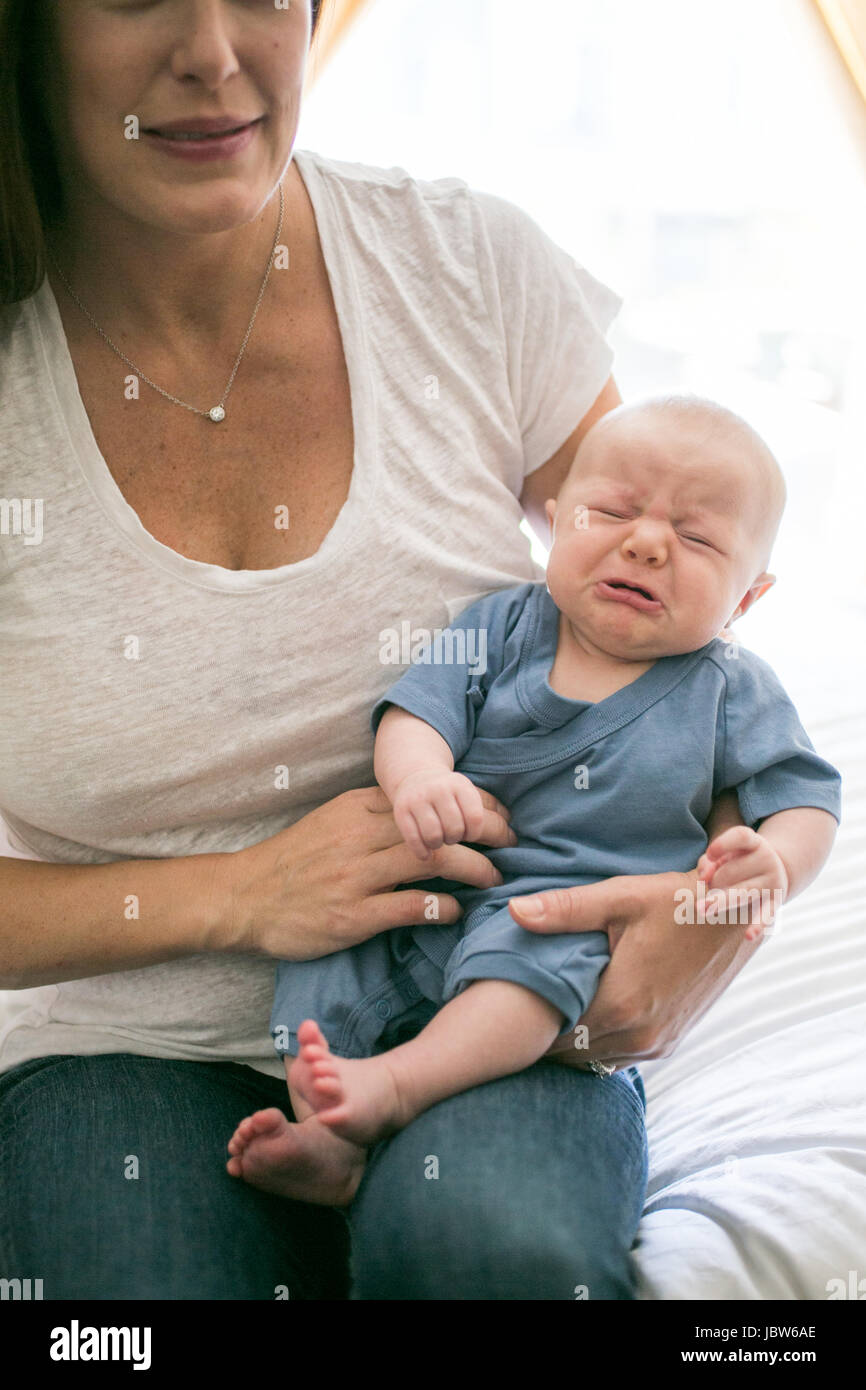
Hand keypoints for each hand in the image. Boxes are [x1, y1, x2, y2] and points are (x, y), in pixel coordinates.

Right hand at [215, 785, 514, 961]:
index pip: (426, 796)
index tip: (497, 809)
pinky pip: (411, 906)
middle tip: (513, 840)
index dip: (469, 800)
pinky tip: (460, 910)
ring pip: (433, 859)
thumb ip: (372, 816)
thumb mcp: (330, 822)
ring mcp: (356, 876)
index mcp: (356, 809)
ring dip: (474, 867)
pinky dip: (443, 906)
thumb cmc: (290, 863)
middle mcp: (359, 836)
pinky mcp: (352, 915)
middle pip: (438, 824)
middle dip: (484, 829)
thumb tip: (422, 813)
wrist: (242, 897)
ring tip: (496, 876)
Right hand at [392, 769, 488, 859]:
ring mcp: (417, 799)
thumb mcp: (467, 794)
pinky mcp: (401, 810)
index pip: (475, 819)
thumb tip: (513, 839)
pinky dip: (422, 851)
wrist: (415, 775)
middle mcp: (438, 789)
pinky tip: (425, 853)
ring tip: (439, 840)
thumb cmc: (449, 794)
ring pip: (434, 837)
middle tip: (451, 836)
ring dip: (438, 844)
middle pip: (454, 830)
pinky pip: (414, 840)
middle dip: (455, 838)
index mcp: (460, 785)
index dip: (474, 833)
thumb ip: (487, 813)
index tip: (470, 834)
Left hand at [507, 869, 761, 1069]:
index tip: (501, 1005)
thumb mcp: (621, 897)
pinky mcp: (671, 1041)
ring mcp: (659, 1043)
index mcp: (622, 1003)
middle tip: (515, 1012)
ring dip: (571, 1043)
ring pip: (595, 1060)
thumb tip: (514, 910)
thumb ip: (564, 909)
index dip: (525, 1024)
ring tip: (546, 1014)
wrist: (738, 913)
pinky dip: (598, 1044)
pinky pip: (621, 1058)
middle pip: (571, 1053)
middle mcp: (640, 1035)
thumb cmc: (677, 900)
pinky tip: (583, 1017)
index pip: (554, 1035)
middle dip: (543, 1036)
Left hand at [697, 826, 788, 940]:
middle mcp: (767, 860)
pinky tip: (749, 936)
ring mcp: (772, 882)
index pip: (741, 837)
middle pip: (732, 871)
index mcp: (755, 843)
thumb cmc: (739, 860)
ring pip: (742, 892)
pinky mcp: (774, 902)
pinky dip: (758, 925)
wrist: (775, 871)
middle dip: (715, 880)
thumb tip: (704, 877)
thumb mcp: (727, 853)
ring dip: (720, 900)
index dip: (723, 844)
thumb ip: (710, 860)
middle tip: (710, 885)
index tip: (710, 853)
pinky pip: (767, 915)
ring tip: (702, 909)